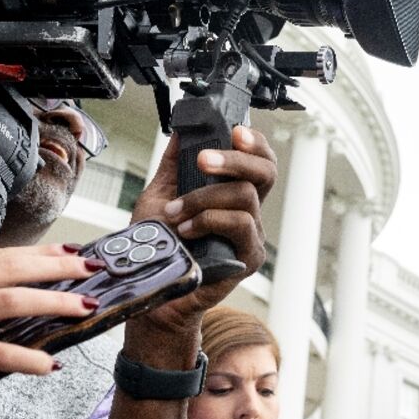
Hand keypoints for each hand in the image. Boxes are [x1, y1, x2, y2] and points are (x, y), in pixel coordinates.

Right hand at [0, 244, 99, 418]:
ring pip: (10, 301)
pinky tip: (51, 363)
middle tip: (93, 272)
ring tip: (85, 309)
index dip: (43, 254)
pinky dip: (27, 357)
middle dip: (58, 270)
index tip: (76, 253)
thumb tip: (23, 287)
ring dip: (53, 304)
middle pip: (10, 268)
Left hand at [126, 126, 276, 339]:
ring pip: (246, 197)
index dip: (254, 142)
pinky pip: (240, 226)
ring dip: (205, 198)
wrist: (153, 288)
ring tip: (175, 213)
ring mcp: (252, 235)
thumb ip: (174, 165)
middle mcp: (249, 211)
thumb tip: (181, 129)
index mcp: (233, 193)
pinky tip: (186, 230)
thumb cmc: (160, 247)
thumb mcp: (160, 196)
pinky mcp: (249, 257)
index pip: (258, 160)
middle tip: (204, 160)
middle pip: (265, 172)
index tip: (234, 130)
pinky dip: (210, 221)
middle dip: (236, 159)